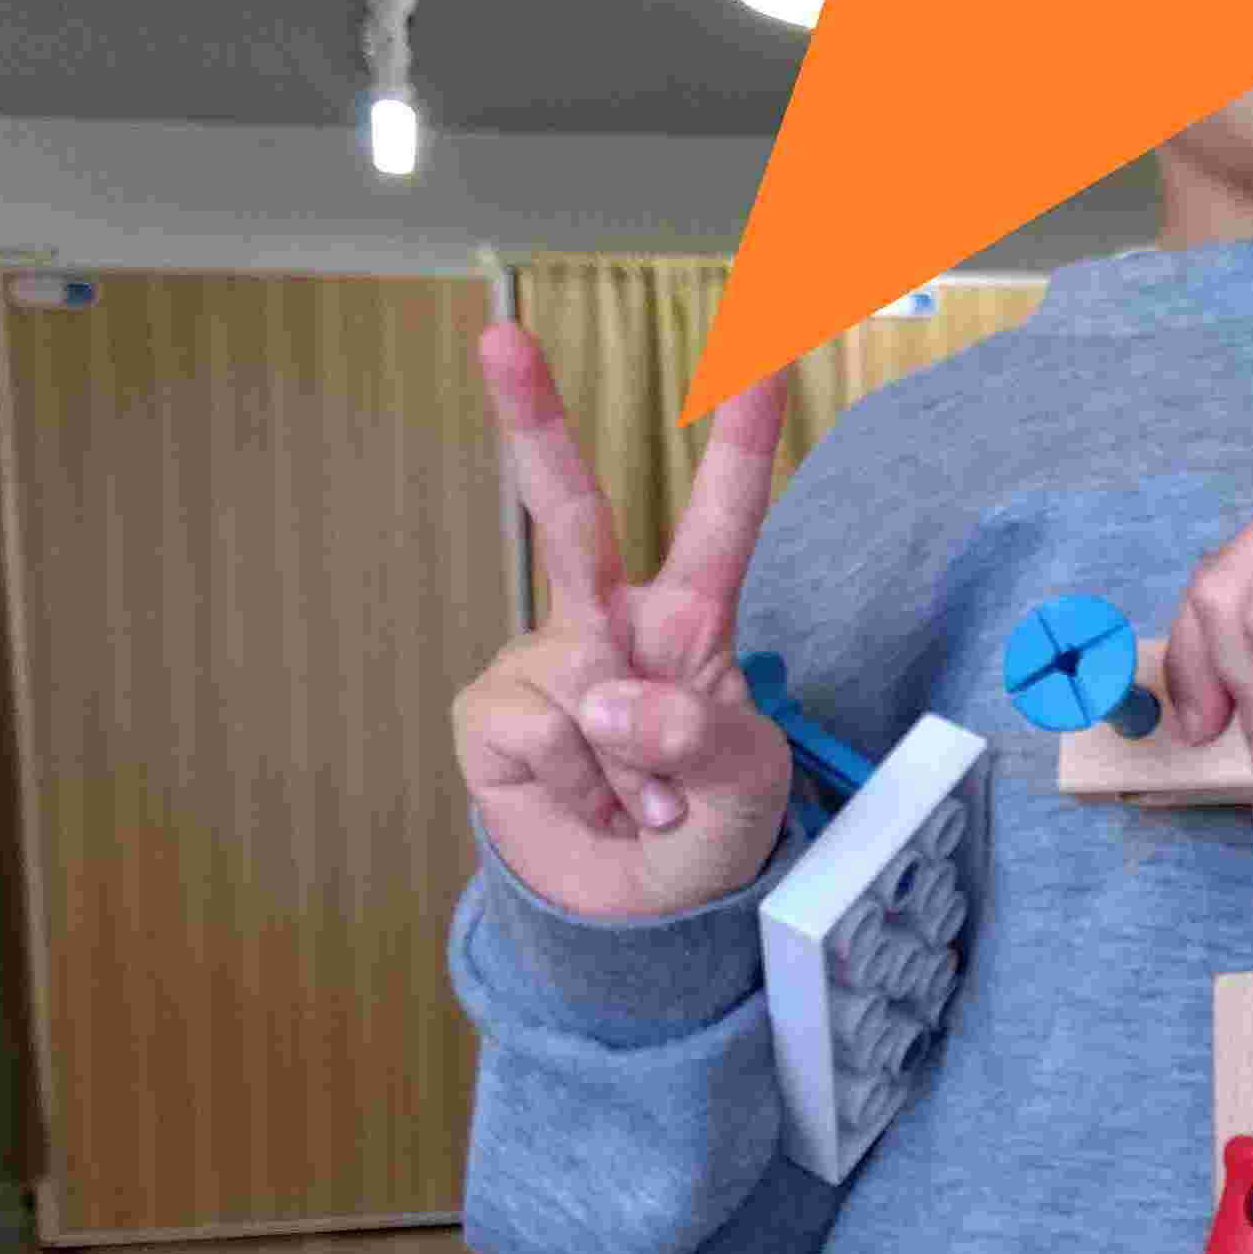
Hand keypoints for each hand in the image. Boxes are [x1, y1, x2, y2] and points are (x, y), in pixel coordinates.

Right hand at [452, 324, 796, 921]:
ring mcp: (545, 663)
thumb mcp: (746, 787)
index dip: (741, 433)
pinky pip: (539, 735)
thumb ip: (697, 737)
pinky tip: (590, 805)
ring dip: (622, 770)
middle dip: (532, 422)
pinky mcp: (492, 714)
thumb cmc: (709, 832)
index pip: (723, 516)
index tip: (760, 345)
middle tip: (499, 338)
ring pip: (579, 687)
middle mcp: (610, 624)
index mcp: (691, 622)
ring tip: (637, 802)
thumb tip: (605, 698)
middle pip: (572, 515)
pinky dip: (576, 788)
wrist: (641, 916)